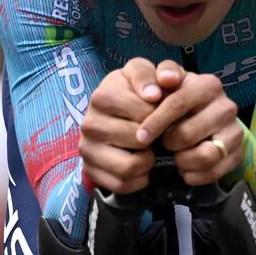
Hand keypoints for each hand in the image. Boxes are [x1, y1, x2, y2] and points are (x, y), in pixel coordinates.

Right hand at [78, 57, 178, 192]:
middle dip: (154, 138)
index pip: (141, 111)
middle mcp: (89, 122)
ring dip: (147, 161)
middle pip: (136, 139)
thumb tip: (168, 81)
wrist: (115, 117)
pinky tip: (141, 165)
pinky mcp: (90, 170)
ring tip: (149, 151)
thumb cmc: (136, 94)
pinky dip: (138, 178)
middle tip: (157, 134)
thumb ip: (163, 70)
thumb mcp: (148, 76)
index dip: (159, 114)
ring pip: (128, 166)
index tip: (160, 112)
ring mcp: (87, 149)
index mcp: (102, 95)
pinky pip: (122, 184)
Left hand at [135, 66, 241, 186]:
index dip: (155, 122)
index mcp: (208, 85)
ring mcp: (235, 131)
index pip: (178, 103)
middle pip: (187, 134)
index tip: (140, 137)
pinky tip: (185, 167)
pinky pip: (213, 173)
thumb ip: (161, 73)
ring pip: (204, 156)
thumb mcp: (166, 81)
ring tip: (175, 156)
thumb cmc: (178, 98)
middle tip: (163, 142)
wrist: (204, 116)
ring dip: (182, 160)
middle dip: (168, 142)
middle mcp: (227, 107)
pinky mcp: (238, 154)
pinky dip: (194, 175)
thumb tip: (165, 78)